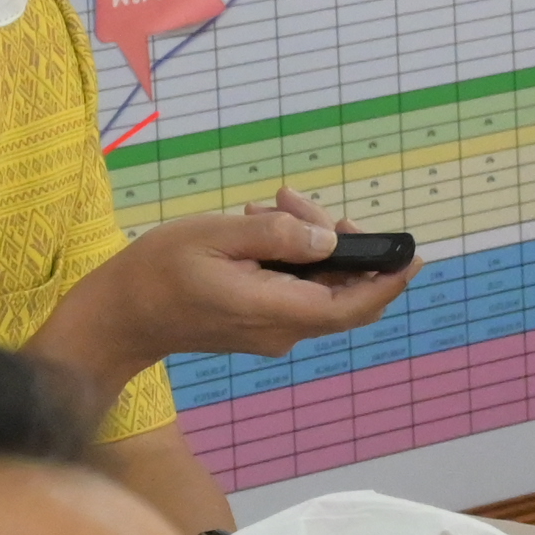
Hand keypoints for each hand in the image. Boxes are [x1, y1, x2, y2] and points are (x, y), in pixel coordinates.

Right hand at [38, 186, 420, 377]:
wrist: (121, 316)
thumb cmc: (159, 272)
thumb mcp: (216, 237)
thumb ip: (276, 236)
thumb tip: (325, 241)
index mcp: (275, 311)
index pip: (353, 305)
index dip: (390, 281)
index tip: (414, 254)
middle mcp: (282, 330)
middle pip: (340, 290)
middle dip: (336, 241)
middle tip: (297, 202)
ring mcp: (271, 331)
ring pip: (317, 286)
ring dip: (306, 244)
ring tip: (269, 206)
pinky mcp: (259, 324)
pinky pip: (294, 290)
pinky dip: (289, 257)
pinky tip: (259, 227)